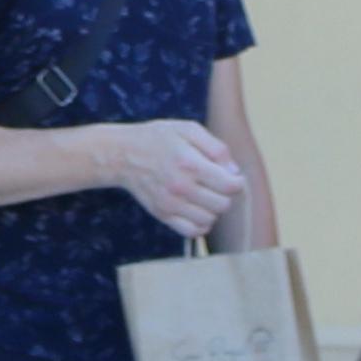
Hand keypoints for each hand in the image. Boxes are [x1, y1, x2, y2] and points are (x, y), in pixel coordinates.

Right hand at [91, 117, 246, 233]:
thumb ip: (216, 148)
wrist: (123, 154)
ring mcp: (170, 204)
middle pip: (223, 205)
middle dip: (226, 194)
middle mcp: (180, 187)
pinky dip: (201, 224)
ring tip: (205, 194)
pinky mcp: (163, 215)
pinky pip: (193, 231)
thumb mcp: (188, 129)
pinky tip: (197, 209)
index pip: (230, 186)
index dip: (237, 181)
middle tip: (217, 183)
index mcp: (189, 163)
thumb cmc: (159, 138)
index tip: (231, 175)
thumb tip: (234, 172)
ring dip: (214, 209)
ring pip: (210, 220)